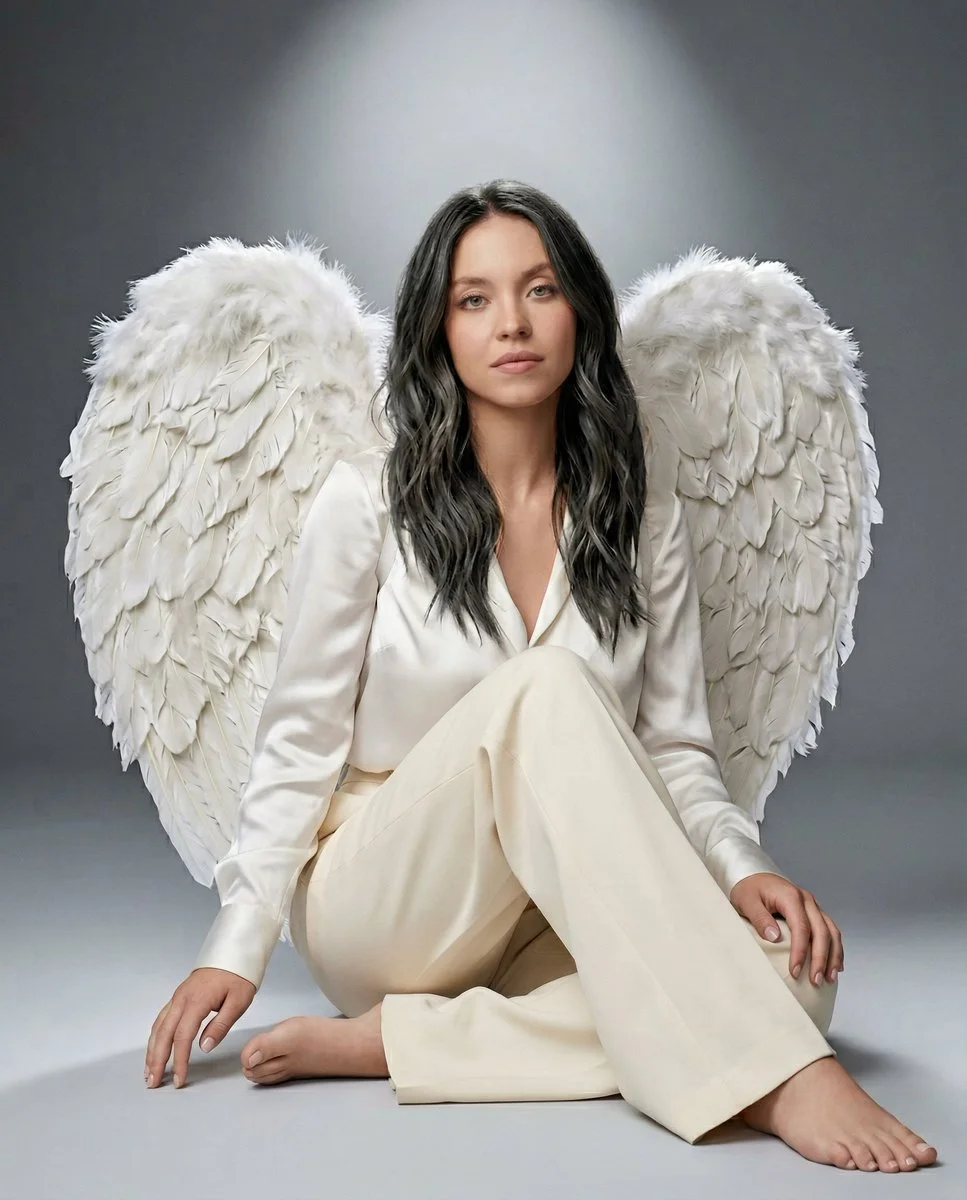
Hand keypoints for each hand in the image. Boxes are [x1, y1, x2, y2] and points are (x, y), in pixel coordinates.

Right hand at [145, 967, 255, 1088]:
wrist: (232, 954)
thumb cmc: (238, 976)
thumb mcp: (239, 1001)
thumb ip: (221, 1024)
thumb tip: (204, 1047)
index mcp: (197, 1001)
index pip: (182, 1036)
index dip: (179, 1060)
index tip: (180, 1079)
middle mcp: (181, 999)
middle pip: (163, 1034)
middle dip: (157, 1060)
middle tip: (153, 1083)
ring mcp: (177, 998)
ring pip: (158, 1027)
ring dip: (152, 1051)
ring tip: (149, 1072)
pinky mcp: (178, 998)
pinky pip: (161, 1020)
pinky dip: (155, 1037)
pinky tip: (154, 1049)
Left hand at [729, 873, 844, 987]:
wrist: (753, 876)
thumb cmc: (749, 889)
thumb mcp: (746, 901)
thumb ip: (760, 918)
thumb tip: (774, 937)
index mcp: (791, 896)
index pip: (801, 927)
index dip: (800, 951)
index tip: (795, 971)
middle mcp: (807, 900)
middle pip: (822, 931)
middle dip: (821, 958)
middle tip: (815, 981)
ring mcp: (813, 905)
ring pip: (832, 931)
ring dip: (833, 956)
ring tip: (829, 977)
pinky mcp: (814, 912)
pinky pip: (831, 930)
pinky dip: (835, 948)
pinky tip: (835, 965)